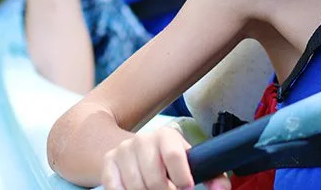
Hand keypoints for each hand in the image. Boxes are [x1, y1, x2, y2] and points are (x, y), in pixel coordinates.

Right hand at [101, 125, 230, 189]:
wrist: (134, 149)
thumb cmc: (169, 160)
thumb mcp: (190, 161)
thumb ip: (212, 175)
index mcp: (166, 136)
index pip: (174, 155)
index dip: (182, 178)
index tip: (186, 188)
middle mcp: (142, 140)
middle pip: (154, 179)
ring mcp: (123, 151)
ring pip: (135, 187)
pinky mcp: (108, 165)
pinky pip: (116, 189)